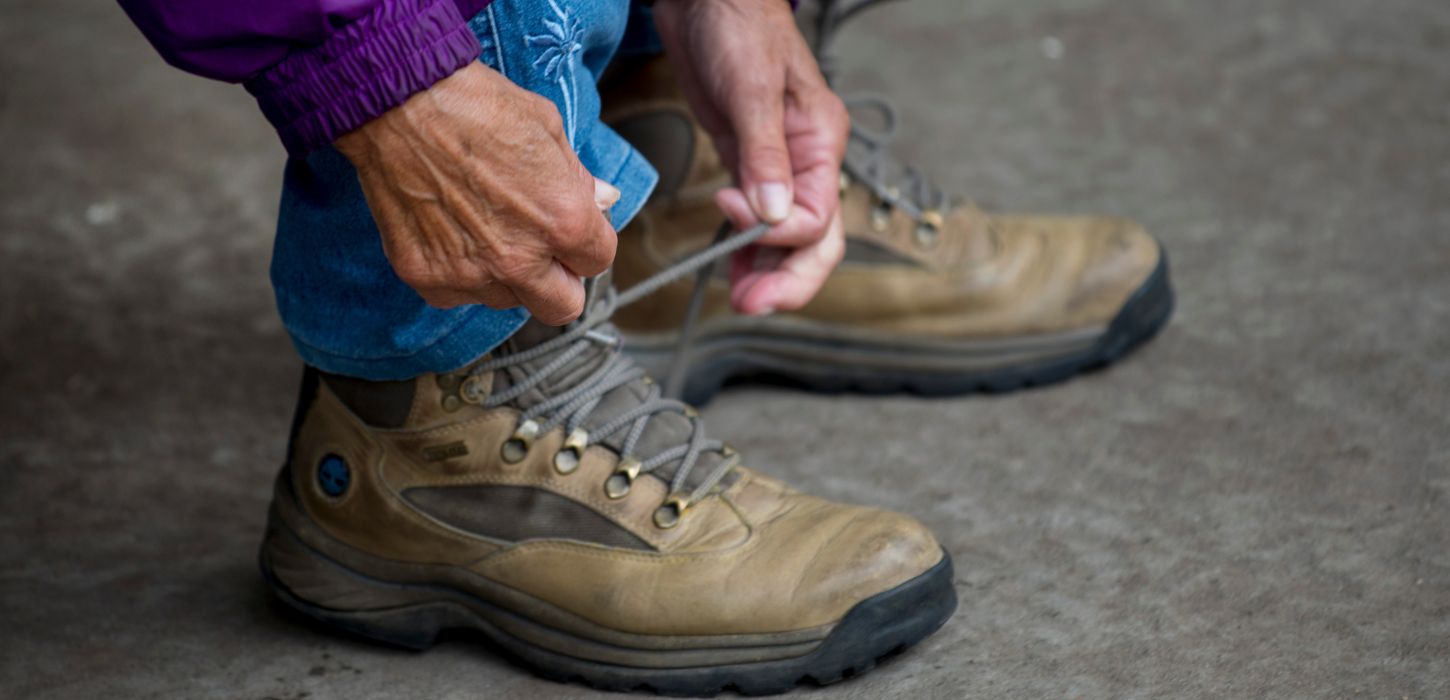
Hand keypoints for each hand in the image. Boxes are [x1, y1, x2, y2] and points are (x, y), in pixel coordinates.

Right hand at [335, 62, 619, 324]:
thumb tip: (604, 201)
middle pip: (562, 307)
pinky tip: (449, 230)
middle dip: (560, 281)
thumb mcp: (547, 128)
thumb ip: (579, 178)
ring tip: (483, 225)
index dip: (587, 243)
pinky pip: (457, 294)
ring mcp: (470, 274)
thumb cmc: (476, 105)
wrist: (397, 102)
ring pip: (507, 299)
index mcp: (562, 221)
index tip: (571, 229)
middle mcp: (519, 259)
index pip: (598, 261)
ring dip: (506, 275)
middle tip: (541, 249)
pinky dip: (458, 271)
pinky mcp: (427, 276)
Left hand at [653, 0, 848, 314]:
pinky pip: (759, 221)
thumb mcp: (752, 88)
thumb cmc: (739, 26)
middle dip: (788, 278)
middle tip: (752, 304)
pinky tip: (732, 268)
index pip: (817, 215)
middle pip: (815, 240)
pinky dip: (747, 248)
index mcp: (822, 143)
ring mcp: (779, 166)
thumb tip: (771, 213)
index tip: (729, 210)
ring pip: (787, 238)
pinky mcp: (748, 164)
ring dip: (767, 272)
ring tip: (740, 298)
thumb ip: (763, 154)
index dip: (776, 230)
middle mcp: (807, 162)